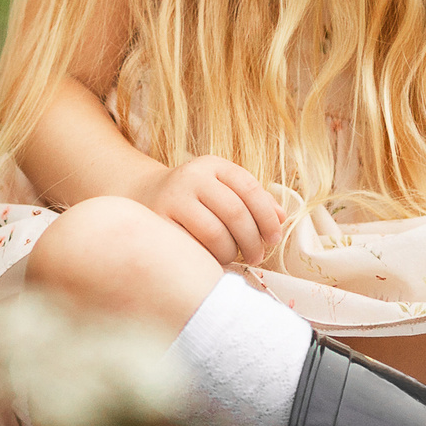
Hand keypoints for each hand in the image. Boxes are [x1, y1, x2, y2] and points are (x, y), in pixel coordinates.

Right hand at [139, 156, 283, 265]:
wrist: (144, 195)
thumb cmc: (195, 198)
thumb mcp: (223, 189)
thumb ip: (254, 201)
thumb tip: (281, 218)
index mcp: (213, 165)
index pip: (249, 188)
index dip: (267, 217)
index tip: (274, 239)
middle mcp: (192, 177)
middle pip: (234, 212)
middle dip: (252, 240)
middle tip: (257, 256)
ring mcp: (173, 199)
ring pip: (214, 232)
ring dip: (231, 252)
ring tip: (233, 258)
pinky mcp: (158, 222)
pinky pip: (192, 247)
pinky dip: (208, 258)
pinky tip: (212, 261)